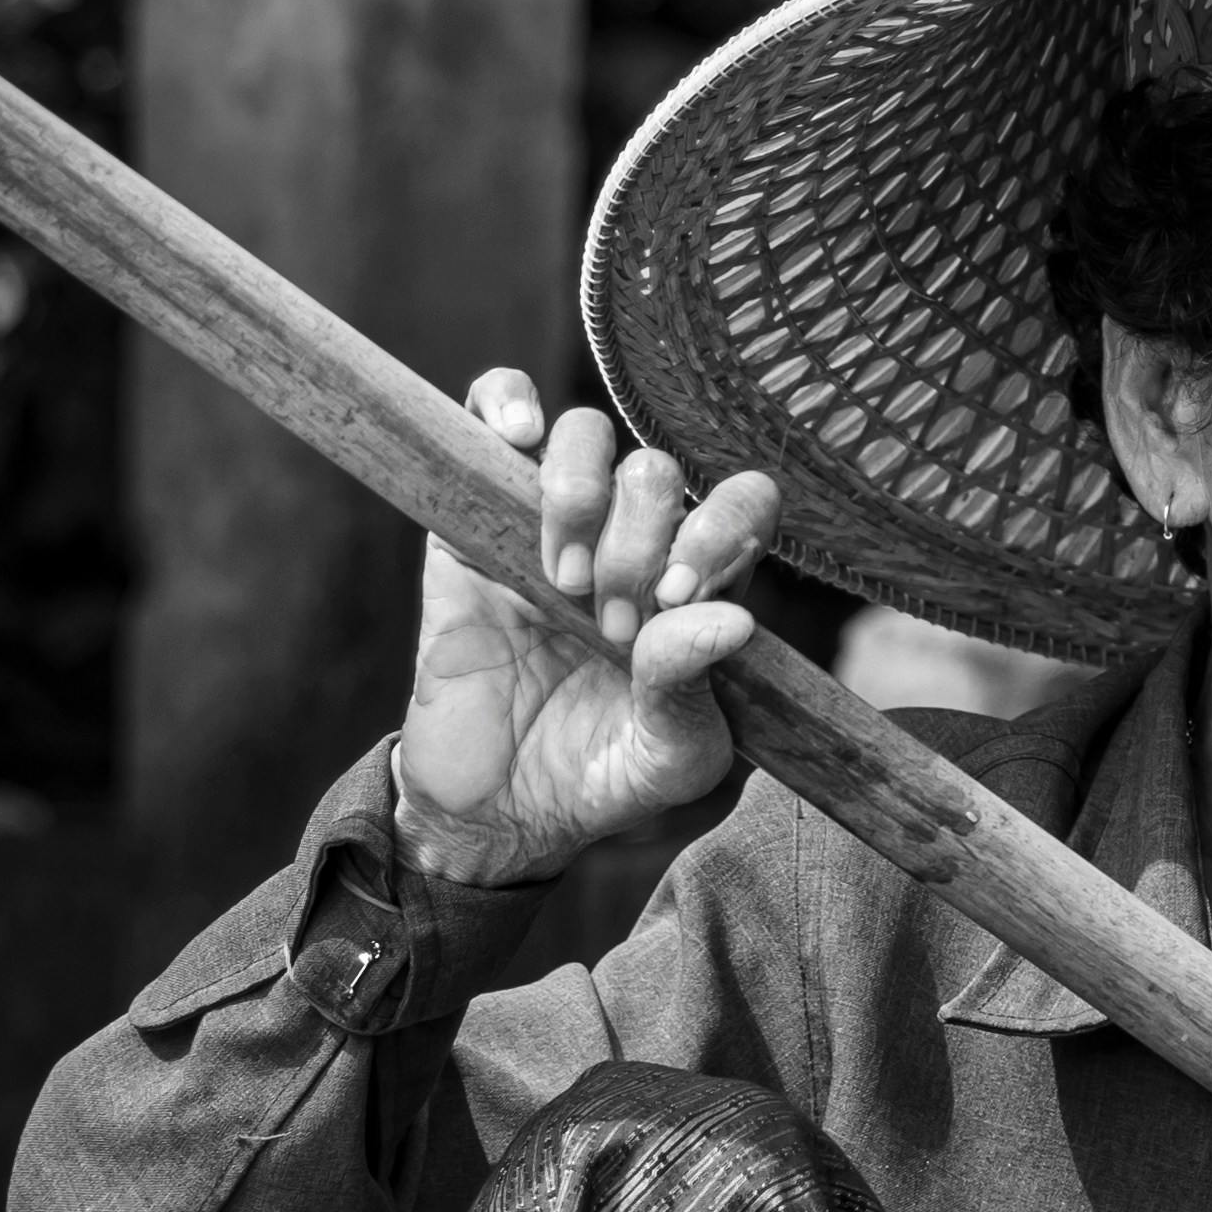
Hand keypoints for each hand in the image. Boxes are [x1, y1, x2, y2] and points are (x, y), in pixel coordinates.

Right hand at [392, 371, 781, 888]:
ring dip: (580, 495)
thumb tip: (732, 619)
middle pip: (654, 471)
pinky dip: (508, 402)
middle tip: (608, 624)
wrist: (494, 810)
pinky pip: (495, 409)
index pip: (739, 503)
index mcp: (694, 585)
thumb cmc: (601, 779)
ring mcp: (551, 521)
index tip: (675, 598)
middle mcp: (631, 540)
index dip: (717, 528)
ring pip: (586, 434)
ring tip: (562, 579)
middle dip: (637, 545)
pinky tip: (517, 440)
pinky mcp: (472, 516)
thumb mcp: (670, 758)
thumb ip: (693, 687)